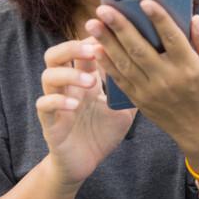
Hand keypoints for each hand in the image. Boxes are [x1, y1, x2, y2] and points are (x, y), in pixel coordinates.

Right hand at [37, 39, 135, 189]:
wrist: (85, 164)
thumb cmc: (103, 133)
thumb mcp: (123, 108)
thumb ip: (132, 89)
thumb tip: (155, 70)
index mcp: (84, 80)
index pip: (81, 50)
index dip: (91, 39)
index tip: (109, 34)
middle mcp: (67, 87)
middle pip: (56, 54)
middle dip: (72, 47)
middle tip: (93, 49)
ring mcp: (56, 103)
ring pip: (48, 76)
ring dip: (69, 75)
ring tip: (91, 82)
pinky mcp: (49, 122)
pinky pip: (43, 104)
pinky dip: (58, 102)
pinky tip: (75, 106)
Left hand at [86, 2, 198, 152]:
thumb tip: (194, 18)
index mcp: (190, 67)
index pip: (172, 38)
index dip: (158, 18)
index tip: (144, 0)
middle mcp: (168, 79)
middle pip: (140, 48)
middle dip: (120, 27)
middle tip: (103, 8)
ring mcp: (151, 91)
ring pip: (125, 62)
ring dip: (106, 42)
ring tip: (92, 23)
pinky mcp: (140, 100)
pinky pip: (120, 80)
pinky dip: (106, 64)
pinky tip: (96, 48)